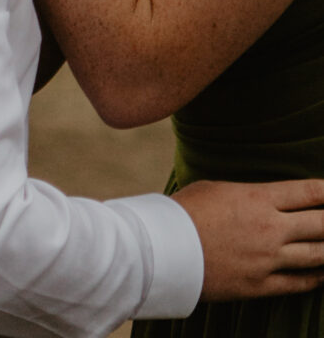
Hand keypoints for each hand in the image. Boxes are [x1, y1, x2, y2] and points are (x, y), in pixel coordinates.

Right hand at [174, 178, 323, 299]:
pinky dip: (316, 278)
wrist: (165, 250)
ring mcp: (268, 259)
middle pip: (321, 224)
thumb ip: (247, 194)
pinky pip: (300, 283)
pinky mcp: (260, 285)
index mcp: (258, 197)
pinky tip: (322, 274)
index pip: (309, 192)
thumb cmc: (185, 211)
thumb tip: (262, 199)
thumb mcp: (217, 188)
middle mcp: (270, 228)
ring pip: (317, 255)